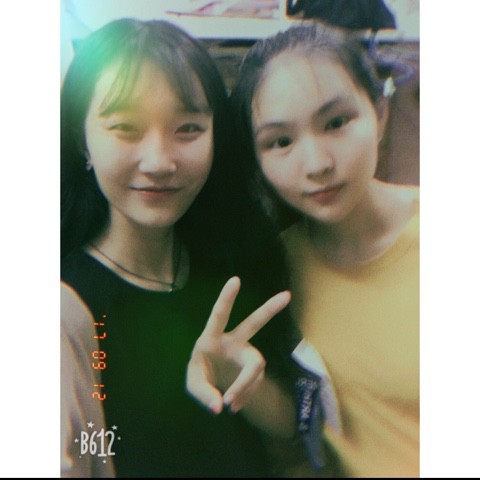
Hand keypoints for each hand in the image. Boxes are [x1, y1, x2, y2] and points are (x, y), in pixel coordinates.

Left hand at [186, 276, 290, 414]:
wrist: (213, 382)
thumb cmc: (201, 374)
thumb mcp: (193, 385)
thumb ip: (204, 394)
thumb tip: (221, 405)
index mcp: (211, 338)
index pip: (219, 316)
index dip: (226, 298)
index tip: (235, 279)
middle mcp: (233, 340)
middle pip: (254, 323)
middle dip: (270, 309)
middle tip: (287, 295)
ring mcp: (246, 352)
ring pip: (256, 365)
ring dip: (245, 386)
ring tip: (231, 405)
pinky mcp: (254, 366)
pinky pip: (255, 382)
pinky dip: (245, 395)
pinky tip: (235, 404)